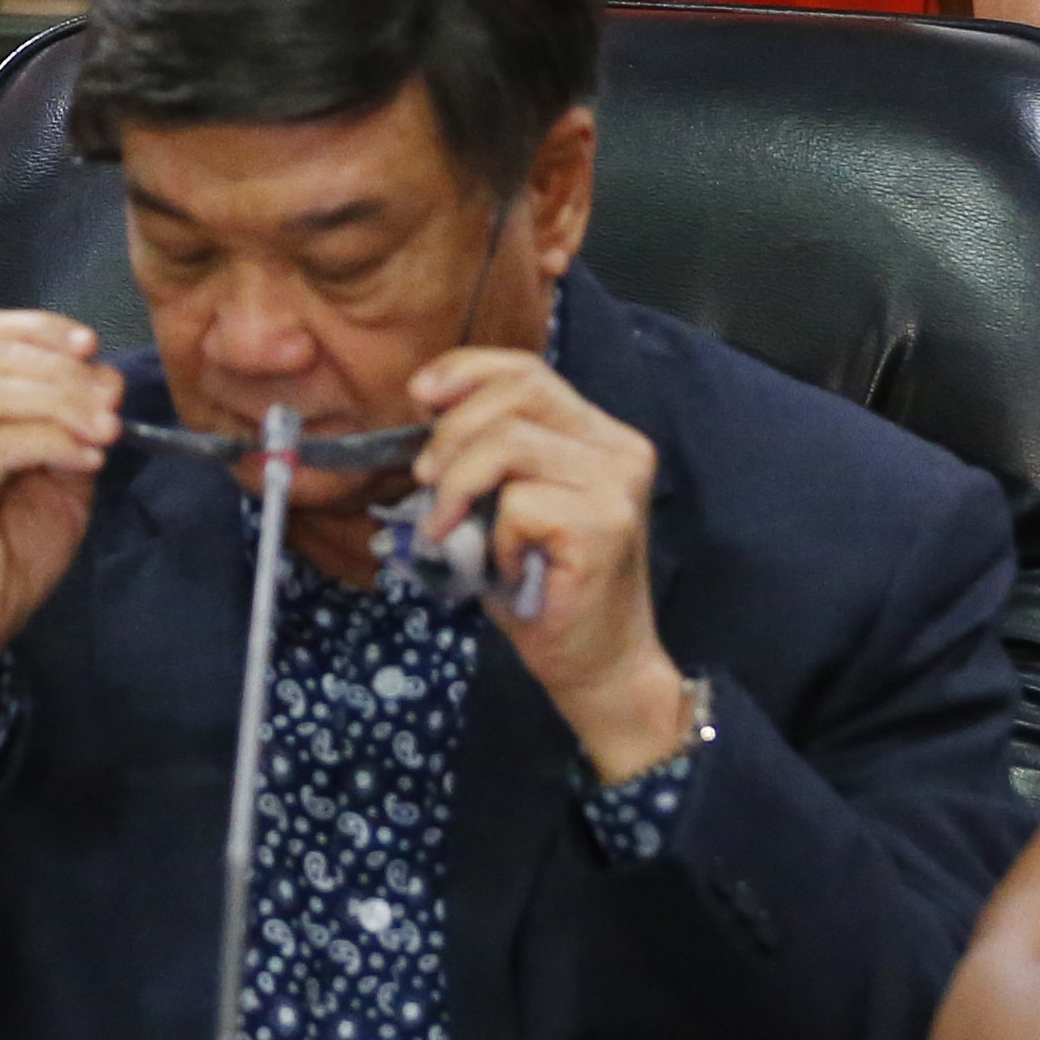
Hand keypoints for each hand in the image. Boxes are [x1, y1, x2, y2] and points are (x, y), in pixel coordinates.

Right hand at [0, 309, 125, 749]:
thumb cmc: (5, 554)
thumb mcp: (56, 478)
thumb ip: (74, 427)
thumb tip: (107, 381)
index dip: (43, 330)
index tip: (92, 347)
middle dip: (65, 372)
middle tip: (111, 407)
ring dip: (63, 403)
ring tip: (106, 432)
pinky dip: (50, 442)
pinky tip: (85, 459)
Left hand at [407, 346, 689, 781]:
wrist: (598, 670)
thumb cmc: (544, 591)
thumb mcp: (508, 507)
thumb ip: (488, 455)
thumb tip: (428, 411)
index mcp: (599, 434)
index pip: (529, 371)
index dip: (468, 370)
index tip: (420, 395)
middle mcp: (619, 447)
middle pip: (519, 393)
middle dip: (452, 431)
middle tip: (425, 482)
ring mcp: (617, 484)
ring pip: (508, 444)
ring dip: (459, 486)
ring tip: (448, 530)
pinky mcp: (604, 524)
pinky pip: (518, 505)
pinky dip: (493, 539)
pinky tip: (506, 571)